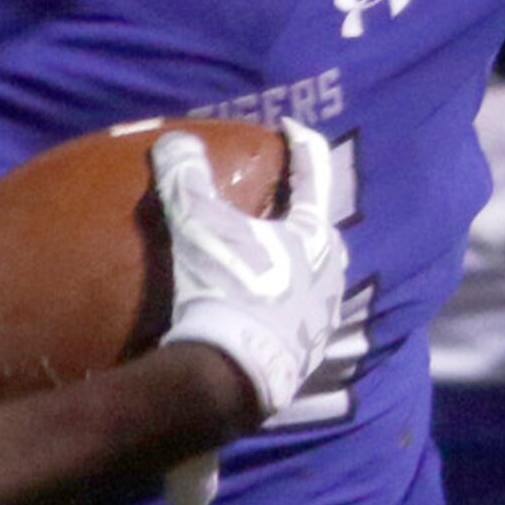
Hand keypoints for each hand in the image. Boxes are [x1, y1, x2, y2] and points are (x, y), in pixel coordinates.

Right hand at [153, 119, 347, 504]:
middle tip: (277, 205)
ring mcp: (322, 316)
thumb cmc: (224, 288)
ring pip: (315, 276)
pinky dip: (284, 303)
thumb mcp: (197, 226)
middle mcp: (330, 272)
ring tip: (266, 259)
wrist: (230, 376)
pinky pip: (300, 314)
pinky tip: (260, 308)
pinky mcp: (308, 353)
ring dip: (295, 263)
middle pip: (319, 230)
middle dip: (301, 215)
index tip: (291, 127)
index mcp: (312, 235)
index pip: (312, 177)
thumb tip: (174, 141)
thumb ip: (185, 178)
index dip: (301, 147)